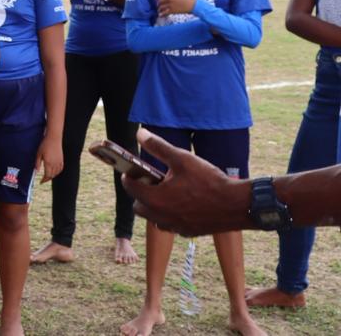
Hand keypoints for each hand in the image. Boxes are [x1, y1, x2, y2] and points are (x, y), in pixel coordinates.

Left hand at [35, 133, 63, 182]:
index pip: (47, 175)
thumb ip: (37, 163)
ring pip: (57, 173)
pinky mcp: (62, 159)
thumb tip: (36, 172)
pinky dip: (58, 172)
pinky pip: (61, 169)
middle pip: (52, 175)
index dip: (44, 180)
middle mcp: (55, 164)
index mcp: (48, 163)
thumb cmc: (44, 145)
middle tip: (43, 180)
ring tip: (48, 177)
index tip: (41, 182)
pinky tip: (55, 172)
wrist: (54, 138)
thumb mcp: (38, 154)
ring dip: (52, 176)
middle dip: (47, 179)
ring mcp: (59, 162)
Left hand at [123, 128, 250, 235]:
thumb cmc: (209, 181)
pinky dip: (169, 216)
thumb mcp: (182, 159)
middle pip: (138, 207)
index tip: (132, 170)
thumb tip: (140, 134)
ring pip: (154, 218)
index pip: (130, 187)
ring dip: (154, 207)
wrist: (238, 205)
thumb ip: (158, 147)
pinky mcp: (188, 232)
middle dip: (140, 194)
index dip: (129, 177)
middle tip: (150, 182)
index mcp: (156, 199)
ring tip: (165, 193)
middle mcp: (161, 216)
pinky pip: (170, 225)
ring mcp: (175, 227)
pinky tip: (181, 204)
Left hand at [155, 0, 196, 17]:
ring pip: (161, 7)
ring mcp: (170, 4)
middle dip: (158, 4)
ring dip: (159, 10)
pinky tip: (161, 15)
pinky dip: (162, 14)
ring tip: (160, 11)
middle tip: (159, 6)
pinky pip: (164, 13)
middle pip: (159, 1)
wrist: (194, 4)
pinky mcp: (172, 11)